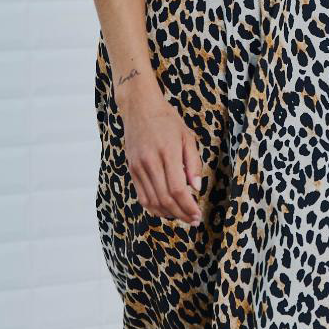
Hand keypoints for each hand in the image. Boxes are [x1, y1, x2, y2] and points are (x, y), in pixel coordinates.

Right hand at [118, 81, 204, 225]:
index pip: (177, 189)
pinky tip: (165, 210)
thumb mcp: (187, 136)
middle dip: (181, 214)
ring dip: (168, 213)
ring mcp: (138, 167)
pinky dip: (153, 207)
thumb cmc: (167, 120)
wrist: (139, 107)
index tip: (197, 214)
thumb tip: (196, 188)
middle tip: (192, 220)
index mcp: (167, 152)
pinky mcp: (131, 169)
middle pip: (165, 198)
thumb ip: (193, 163)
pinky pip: (142, 195)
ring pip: (152, 201)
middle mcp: (150, 162)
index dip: (188, 206)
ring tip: (181, 217)